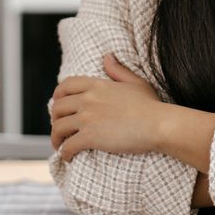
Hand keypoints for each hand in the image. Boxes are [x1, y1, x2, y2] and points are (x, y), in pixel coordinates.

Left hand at [49, 53, 165, 160]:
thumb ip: (118, 70)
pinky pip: (68, 146)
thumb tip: (107, 57)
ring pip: (58, 128)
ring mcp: (88, 118)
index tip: (58, 106)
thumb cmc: (151, 106)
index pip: (65, 86)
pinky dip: (64, 153)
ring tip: (60, 145)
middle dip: (55, 119)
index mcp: (97, 85)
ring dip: (56, 138)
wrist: (159, 125)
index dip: (57, 97)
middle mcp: (88, 99)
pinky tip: (69, 157)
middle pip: (58, 108)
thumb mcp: (135, 83)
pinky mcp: (90, 137)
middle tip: (60, 129)